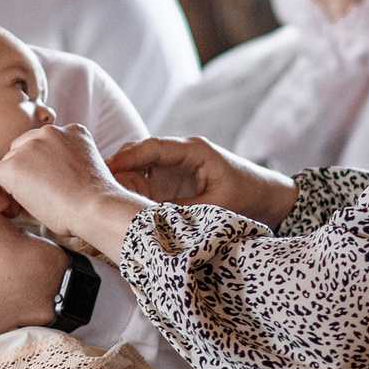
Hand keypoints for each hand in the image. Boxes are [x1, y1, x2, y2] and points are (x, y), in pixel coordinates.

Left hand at [0, 123, 148, 254]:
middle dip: (23, 172)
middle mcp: (50, 132)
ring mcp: (30, 147)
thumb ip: (68, 164)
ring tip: (19, 208)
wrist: (98, 209)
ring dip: (10, 185)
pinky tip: (4, 208)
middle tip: (29, 198)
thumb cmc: (98, 201)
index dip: (39, 165)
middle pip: (22, 149)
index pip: (45, 143)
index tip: (44, 187)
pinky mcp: (13, 166)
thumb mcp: (88, 170)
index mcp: (72, 131)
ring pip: (8, 163)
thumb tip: (50, 181)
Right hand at [108, 135, 296, 228]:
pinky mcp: (174, 183)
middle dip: (117, 169)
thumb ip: (182, 210)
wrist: (272, 200)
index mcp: (193, 151)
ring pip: (139, 170)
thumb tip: (149, 220)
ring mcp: (176, 168)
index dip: (127, 157)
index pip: (153, 147)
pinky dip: (133, 193)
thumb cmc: (250, 196)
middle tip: (96, 188)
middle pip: (139, 155)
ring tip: (104, 199)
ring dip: (123, 183)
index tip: (106, 169)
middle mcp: (180, 155)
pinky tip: (121, 208)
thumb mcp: (216, 206)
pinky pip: (147, 184)